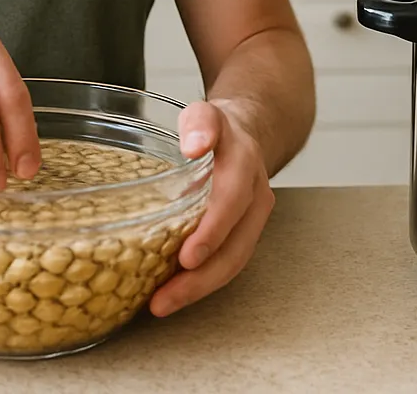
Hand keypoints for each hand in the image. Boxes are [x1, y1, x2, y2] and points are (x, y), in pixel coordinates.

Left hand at [148, 98, 273, 315]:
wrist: (247, 132)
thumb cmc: (215, 129)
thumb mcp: (204, 114)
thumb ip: (199, 124)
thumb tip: (194, 145)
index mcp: (242, 163)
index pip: (231, 198)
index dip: (211, 230)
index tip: (188, 256)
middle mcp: (254, 193)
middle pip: (234, 242)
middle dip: (201, 274)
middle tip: (166, 293)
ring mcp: (254, 216)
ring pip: (233, 260)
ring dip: (199, 286)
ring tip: (162, 303)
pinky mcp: (246, 232)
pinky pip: (229, 261)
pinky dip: (203, 281)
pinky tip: (175, 292)